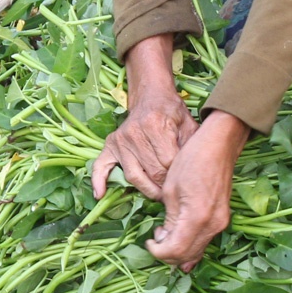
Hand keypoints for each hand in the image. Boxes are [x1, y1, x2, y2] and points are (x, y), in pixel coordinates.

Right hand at [91, 85, 198, 200]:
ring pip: (134, 175)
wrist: (151, 96)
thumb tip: (193, 171)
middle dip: (165, 185)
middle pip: (153, 171)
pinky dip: (99, 180)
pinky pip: (101, 165)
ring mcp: (120, 139)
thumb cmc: (172, 112)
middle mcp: (135, 132)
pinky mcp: (110, 144)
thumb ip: (191, 145)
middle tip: (174, 192)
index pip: (168, 162)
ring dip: (147, 190)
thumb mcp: (188, 123)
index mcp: (156, 124)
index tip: (183, 181)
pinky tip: (100, 194)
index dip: (178, 175)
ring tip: (158, 196)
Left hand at [146, 111, 250, 271]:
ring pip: (198, 250)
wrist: (219, 145)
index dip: (158, 252)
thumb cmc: (191, 161)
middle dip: (168, 254)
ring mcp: (221, 223)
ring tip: (165, 233)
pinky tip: (180, 239)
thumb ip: (169, 218)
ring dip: (179, 250)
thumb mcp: (171, 190)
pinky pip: (206, 241)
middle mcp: (213, 225)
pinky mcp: (223, 218)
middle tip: (155, 238)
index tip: (148, 241)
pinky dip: (191, 245)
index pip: (175, 250)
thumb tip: (165, 237)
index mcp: (197, 217)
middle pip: (187, 255)